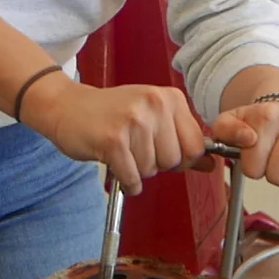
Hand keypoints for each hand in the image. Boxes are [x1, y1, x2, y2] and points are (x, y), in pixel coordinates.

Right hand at [20, 76, 207, 195]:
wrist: (67, 106)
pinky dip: (126, 180)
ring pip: (152, 170)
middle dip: (155, 164)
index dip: (180, 158)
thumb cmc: (111, 114)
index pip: (196, 146)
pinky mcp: (113, 140)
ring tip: (121, 149)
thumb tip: (211, 165)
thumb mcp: (152, 118)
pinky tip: (115, 164)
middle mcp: (155, 104)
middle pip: (174, 160)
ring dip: (136, 169)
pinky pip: (132, 178)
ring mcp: (134, 121)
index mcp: (170, 97)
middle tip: (134, 147)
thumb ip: (182, 140)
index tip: (161, 150)